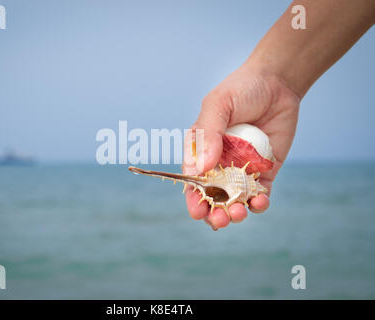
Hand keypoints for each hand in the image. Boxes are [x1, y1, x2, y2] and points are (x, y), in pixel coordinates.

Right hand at [182, 64, 299, 228]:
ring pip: (235, 200)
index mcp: (200, 150)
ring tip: (239, 213)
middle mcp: (219, 164)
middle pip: (212, 196)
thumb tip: (201, 168)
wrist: (277, 83)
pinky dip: (259, 203)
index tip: (198, 211)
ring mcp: (241, 169)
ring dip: (235, 212)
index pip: (193, 180)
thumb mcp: (218, 105)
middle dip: (214, 212)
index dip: (193, 198)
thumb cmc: (241, 89)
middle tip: (220, 219)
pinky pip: (259, 194)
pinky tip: (261, 201)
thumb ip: (208, 134)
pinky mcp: (264, 172)